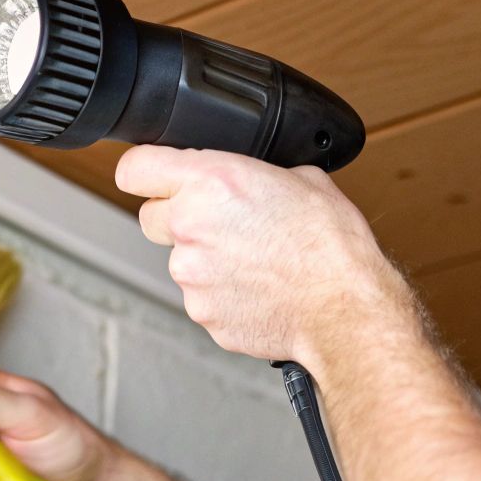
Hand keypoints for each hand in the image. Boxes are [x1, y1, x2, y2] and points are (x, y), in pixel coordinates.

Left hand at [114, 145, 414, 364]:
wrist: (346, 309)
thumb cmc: (332, 246)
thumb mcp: (303, 178)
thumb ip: (256, 173)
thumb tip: (249, 177)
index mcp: (211, 181)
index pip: (134, 168)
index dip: (144, 171)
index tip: (150, 177)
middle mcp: (190, 225)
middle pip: (150, 216)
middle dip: (177, 217)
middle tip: (221, 223)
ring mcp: (191, 274)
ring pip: (180, 260)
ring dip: (205, 259)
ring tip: (255, 261)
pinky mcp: (201, 312)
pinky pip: (200, 296)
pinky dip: (221, 293)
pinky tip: (257, 288)